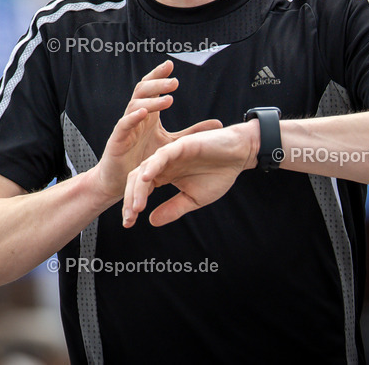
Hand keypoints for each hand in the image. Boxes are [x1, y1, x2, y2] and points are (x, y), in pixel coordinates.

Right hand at [91, 60, 221, 201]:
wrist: (121, 180)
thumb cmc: (143, 159)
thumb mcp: (172, 143)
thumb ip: (192, 132)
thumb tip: (218, 123)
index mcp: (148, 114)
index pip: (152, 88)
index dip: (158, 75)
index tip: (170, 64)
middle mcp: (136, 116)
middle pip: (143, 91)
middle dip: (158, 83)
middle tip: (174, 82)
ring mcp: (126, 126)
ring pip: (135, 105)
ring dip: (151, 101)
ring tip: (168, 100)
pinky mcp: (117, 140)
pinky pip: (124, 125)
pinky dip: (133, 117)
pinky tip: (144, 113)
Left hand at [122, 121, 257, 227]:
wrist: (238, 156)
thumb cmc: (218, 174)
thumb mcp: (193, 199)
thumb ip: (173, 208)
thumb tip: (151, 222)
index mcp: (163, 175)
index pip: (141, 190)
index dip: (133, 206)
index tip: (129, 224)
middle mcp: (162, 164)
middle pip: (136, 180)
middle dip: (130, 200)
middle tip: (129, 218)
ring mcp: (169, 153)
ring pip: (145, 169)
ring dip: (139, 188)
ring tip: (136, 207)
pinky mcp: (180, 145)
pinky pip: (162, 155)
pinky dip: (153, 166)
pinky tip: (146, 178)